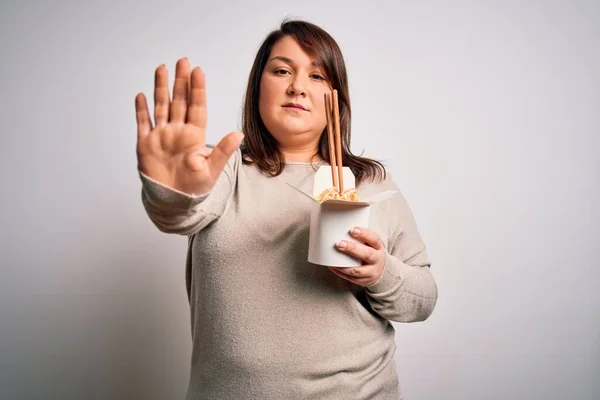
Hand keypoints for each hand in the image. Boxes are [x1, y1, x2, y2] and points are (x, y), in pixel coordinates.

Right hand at [135, 58, 243, 194]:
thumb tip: (238, 134)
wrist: (175, 203)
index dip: (197, 89)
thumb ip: (222, 150)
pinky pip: (143, 123)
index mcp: (194, 135)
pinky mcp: (146, 145)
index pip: (196, 106)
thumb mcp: (212, 168)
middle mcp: (178, 132)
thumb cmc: (195, 188)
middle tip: (183, 61)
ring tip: (162, 68)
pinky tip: (142, 96)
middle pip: (179, 101)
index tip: (198, 71)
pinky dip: (142, 110)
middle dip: (180, 81)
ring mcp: (161, 136)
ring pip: (161, 106)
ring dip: (161, 88)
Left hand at [328, 227, 386, 286]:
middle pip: (367, 255)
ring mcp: (371, 272)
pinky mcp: (364, 281)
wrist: (382, 271)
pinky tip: (332, 266)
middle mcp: (377, 260)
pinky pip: (351, 278)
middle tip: (339, 243)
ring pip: (357, 270)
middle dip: (352, 249)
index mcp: (379, 247)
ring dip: (343, 265)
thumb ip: (361, 236)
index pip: (374, 239)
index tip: (353, 230)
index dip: (364, 234)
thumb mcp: (371, 244)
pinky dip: (340, 272)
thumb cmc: (371, 252)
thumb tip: (340, 223)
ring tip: (332, 258)